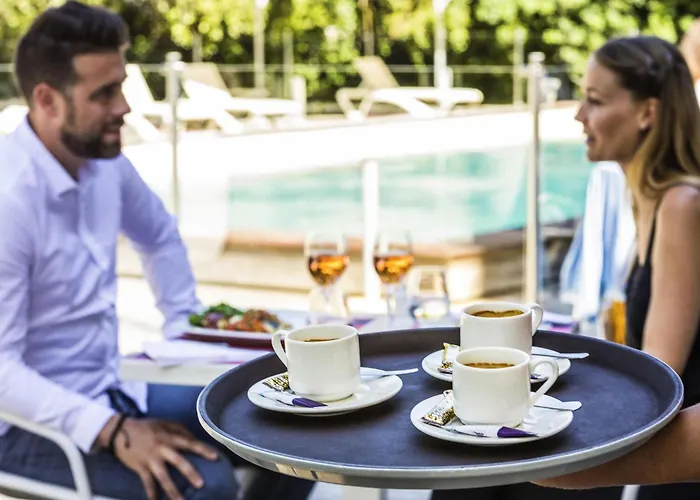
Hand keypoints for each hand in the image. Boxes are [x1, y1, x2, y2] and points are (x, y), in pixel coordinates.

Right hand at [101, 417, 218, 499]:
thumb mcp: (164, 423)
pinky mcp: (140, 467)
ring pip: (163, 477)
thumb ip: (180, 430)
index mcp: (170, 436)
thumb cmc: (146, 427)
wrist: (120, 431)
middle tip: (201, 484)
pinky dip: (151, 494)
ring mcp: (150, 458)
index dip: (203, 450)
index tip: (216, 457)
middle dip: (190, 473)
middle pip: (178, 461)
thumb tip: (194, 438)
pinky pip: (147, 483)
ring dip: (172, 490)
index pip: (190, 443)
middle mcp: (162, 448)